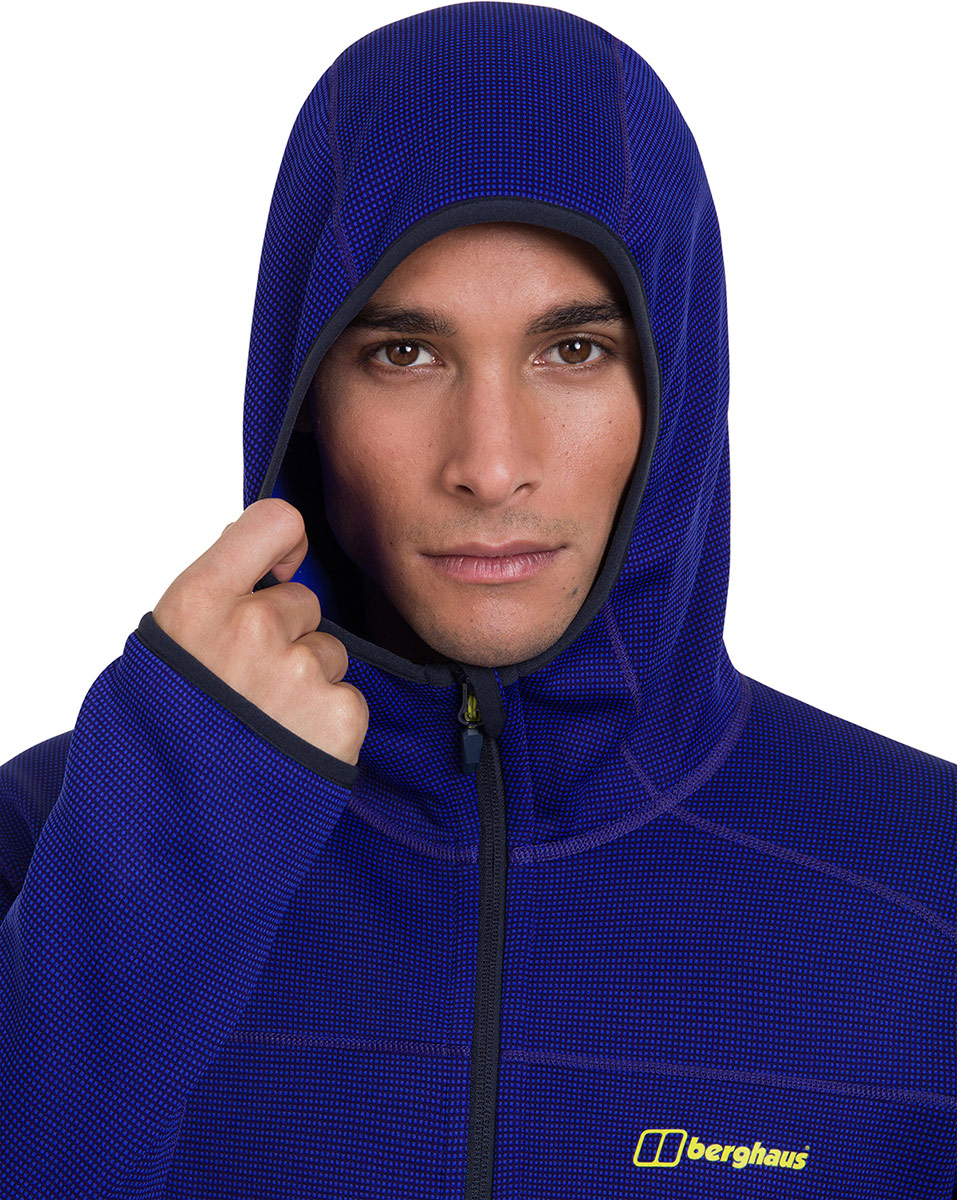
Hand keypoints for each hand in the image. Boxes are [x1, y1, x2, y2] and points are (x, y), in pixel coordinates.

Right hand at [152, 498, 367, 764]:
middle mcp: (251, 628)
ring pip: (327, 653)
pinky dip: (327, 723)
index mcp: (196, 603)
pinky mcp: (338, 715)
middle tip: (247, 690)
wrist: (170, 842)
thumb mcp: (160, 657)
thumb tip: (263, 565)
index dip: (284, 543)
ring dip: (306, 683)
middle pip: (302, 603)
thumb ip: (212, 604)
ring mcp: (299, 672)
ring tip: (263, 728)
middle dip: (286, 637)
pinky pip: (346, 696)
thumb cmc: (158, 746)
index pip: (272, 522)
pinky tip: (289, 748)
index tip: (282, 568)